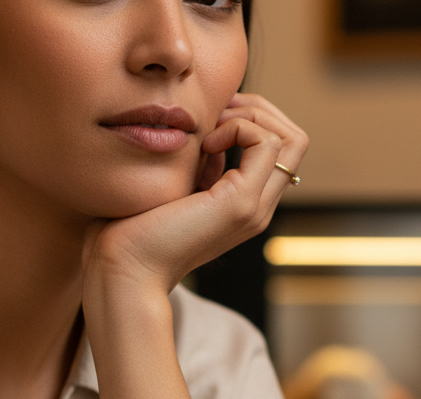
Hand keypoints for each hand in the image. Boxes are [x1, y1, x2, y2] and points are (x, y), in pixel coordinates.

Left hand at [82, 93, 307, 302]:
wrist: (124, 267)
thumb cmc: (134, 229)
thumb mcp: (178, 186)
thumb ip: (202, 164)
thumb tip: (211, 137)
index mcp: (245, 206)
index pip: (280, 149)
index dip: (253, 118)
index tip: (212, 118)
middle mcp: (258, 209)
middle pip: (295, 141)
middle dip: (258, 109)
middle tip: (217, 112)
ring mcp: (254, 209)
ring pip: (292, 139)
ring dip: (251, 116)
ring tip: (211, 128)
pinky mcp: (242, 203)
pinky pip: (266, 143)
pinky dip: (239, 127)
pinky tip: (205, 144)